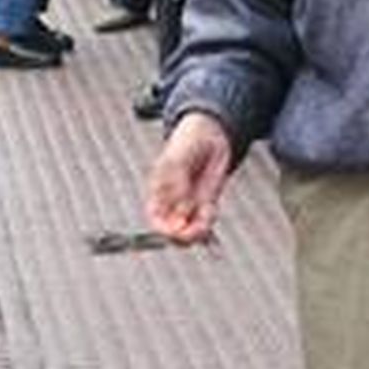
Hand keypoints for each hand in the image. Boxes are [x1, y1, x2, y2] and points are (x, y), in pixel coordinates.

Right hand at [146, 112, 232, 244]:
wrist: (211, 133)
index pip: (156, 219)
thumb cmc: (187, 142)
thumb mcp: (178, 159)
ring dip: (198, 231)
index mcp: (158, 193)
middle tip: (194, 232)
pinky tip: (212, 211)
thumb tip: (179, 211)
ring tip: (205, 225)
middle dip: (183, 235)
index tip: (176, 230)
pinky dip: (209, 220)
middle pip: (173, 229)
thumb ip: (177, 184)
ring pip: (191, 227)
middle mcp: (173, 202)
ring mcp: (191, 202)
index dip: (163, 229)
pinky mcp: (208, 200)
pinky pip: (206, 218)